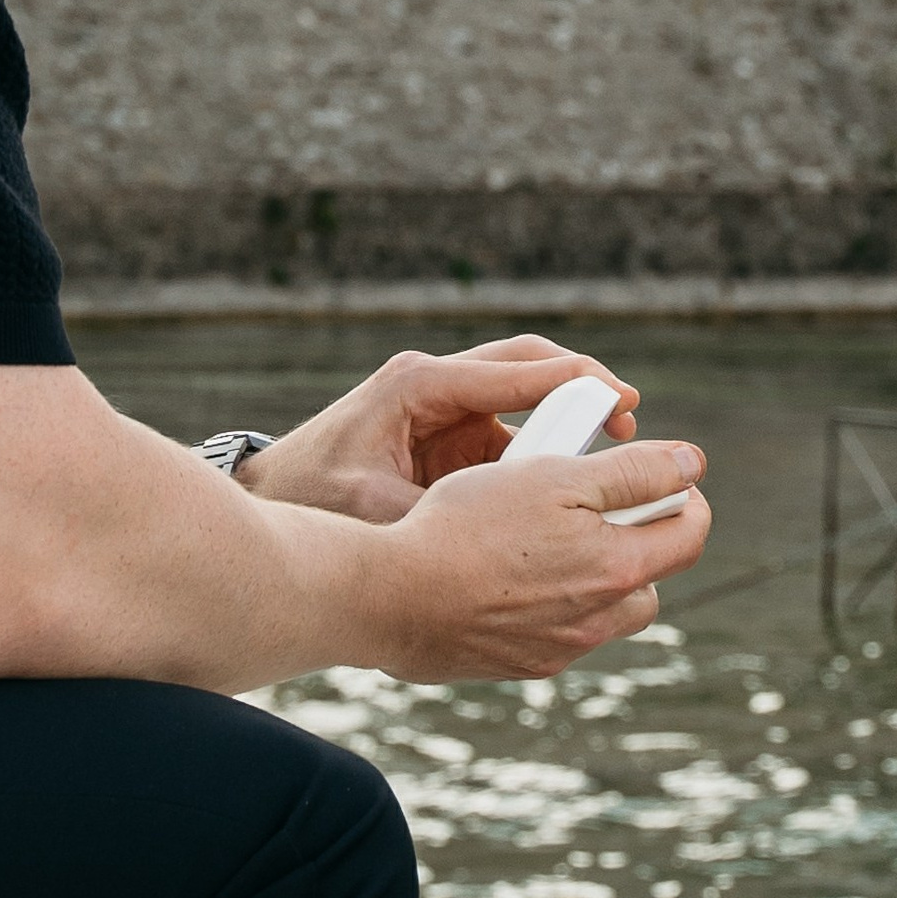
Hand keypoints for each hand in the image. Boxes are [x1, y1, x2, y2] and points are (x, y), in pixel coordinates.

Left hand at [234, 336, 639, 522]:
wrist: (267, 502)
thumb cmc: (309, 498)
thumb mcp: (371, 509)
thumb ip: (433, 511)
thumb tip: (491, 532)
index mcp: (420, 384)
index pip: (513, 369)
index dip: (573, 381)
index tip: (622, 401)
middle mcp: (436, 386)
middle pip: (526, 365)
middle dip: (580, 384)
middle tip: (629, 416)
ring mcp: (442, 410)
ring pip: (520, 398)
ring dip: (563, 420)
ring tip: (615, 453)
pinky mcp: (444, 438)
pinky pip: (505, 434)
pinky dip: (538, 451)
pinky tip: (568, 484)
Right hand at [353, 430, 714, 679]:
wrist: (393, 595)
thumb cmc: (469, 524)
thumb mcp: (556, 475)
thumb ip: (633, 472)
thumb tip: (692, 463)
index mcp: (616, 570)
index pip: (690, 535)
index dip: (683, 496)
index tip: (657, 473)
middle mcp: (596, 622)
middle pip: (651, 580)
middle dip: (638, 539)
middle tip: (594, 502)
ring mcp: (557, 650)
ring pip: (604, 611)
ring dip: (593, 573)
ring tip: (546, 533)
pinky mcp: (520, 665)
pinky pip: (558, 631)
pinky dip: (550, 601)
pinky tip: (507, 569)